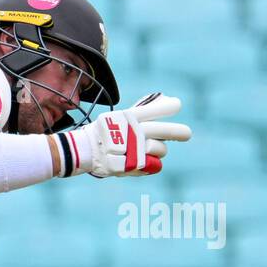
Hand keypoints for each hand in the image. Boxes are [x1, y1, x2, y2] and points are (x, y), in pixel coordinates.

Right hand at [62, 93, 190, 177]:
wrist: (79, 151)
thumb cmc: (100, 133)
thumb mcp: (119, 118)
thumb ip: (140, 113)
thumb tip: (166, 100)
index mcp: (130, 117)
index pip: (157, 109)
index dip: (170, 107)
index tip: (177, 106)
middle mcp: (132, 131)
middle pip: (164, 131)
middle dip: (179, 132)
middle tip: (187, 134)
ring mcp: (130, 149)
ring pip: (159, 150)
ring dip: (159, 151)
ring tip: (150, 152)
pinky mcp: (127, 165)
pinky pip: (150, 166)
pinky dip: (150, 166)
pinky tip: (146, 164)